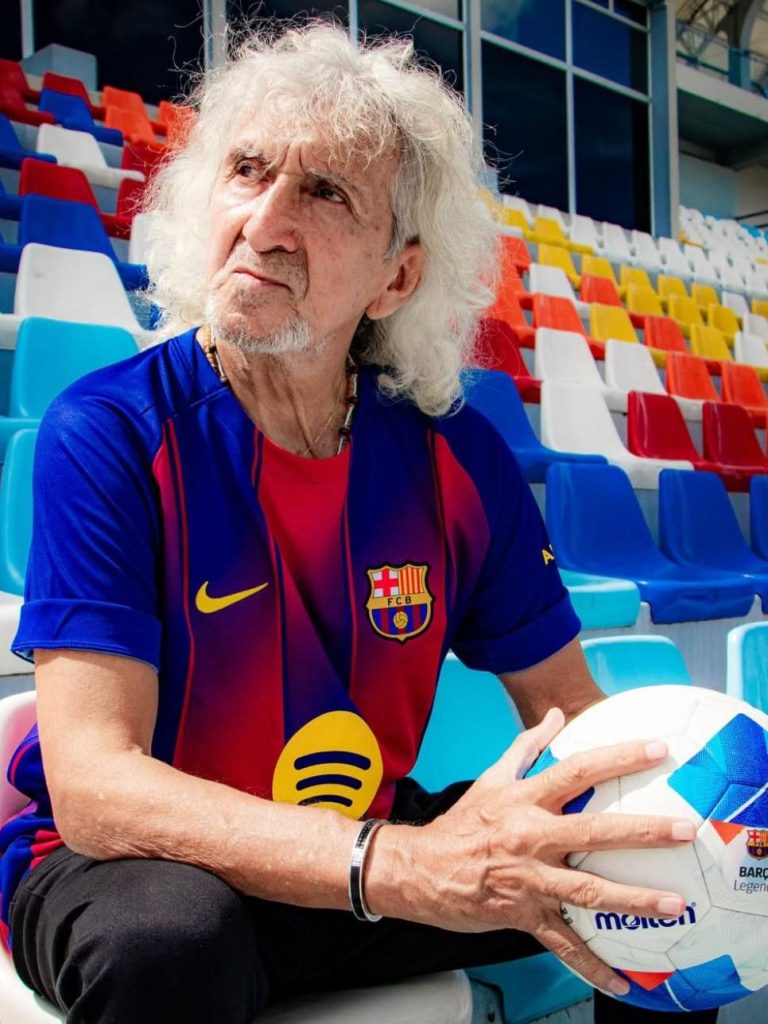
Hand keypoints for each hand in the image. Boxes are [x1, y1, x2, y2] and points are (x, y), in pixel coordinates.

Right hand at [378, 708, 695, 996]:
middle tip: (685, 829)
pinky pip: (563, 943)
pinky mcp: (525, 915)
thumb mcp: (491, 778)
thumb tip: (557, 714)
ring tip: (674, 903)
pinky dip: (592, 965)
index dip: (618, 758)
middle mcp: (531, 837)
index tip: (658, 750)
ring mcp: (530, 879)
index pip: (578, 771)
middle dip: (643, 831)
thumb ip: (527, 746)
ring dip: (633, 898)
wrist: (422, 870)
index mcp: (525, 800)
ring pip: (588, 890)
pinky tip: (621, 980)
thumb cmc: (462, 824)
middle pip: (594, 831)